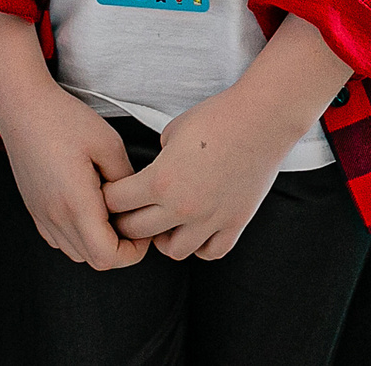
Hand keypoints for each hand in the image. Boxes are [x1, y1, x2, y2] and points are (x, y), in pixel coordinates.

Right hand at [0, 6, 145, 270]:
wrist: (22, 106)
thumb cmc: (62, 119)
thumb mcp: (108, 143)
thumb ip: (127, 179)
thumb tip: (135, 200)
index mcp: (76, 204)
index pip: (108, 257)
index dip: (133, 252)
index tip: (142, 230)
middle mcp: (55, 217)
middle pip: (94, 261)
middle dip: (119, 250)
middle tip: (130, 221)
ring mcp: (41, 215)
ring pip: (76, 253)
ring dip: (98, 243)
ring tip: (109, 214)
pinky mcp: (34, 208)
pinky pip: (60, 239)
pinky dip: (78, 235)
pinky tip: (87, 209)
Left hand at [99, 16, 349, 260]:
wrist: (262, 120)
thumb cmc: (215, 118)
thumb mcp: (171, 132)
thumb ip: (157, 161)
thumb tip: (154, 174)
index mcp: (160, 180)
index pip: (116, 202)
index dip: (108, 196)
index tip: (110, 192)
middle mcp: (182, 207)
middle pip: (136, 231)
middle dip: (125, 221)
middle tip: (127, 211)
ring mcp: (210, 219)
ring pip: (173, 251)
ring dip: (162, 239)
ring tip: (164, 223)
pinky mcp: (235, 223)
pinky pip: (210, 252)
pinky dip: (199, 246)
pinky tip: (196, 229)